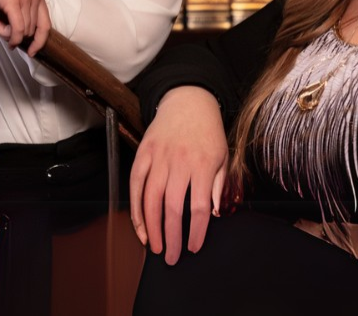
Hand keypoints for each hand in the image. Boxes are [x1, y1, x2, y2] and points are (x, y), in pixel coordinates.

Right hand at [0, 0, 50, 54]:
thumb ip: (22, 6)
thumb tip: (18, 28)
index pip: (45, 23)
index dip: (39, 40)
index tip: (33, 50)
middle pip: (32, 29)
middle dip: (18, 36)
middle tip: (3, 32)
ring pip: (24, 30)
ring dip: (9, 33)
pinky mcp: (14, 2)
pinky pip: (17, 28)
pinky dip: (9, 35)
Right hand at [129, 85, 226, 264]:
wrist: (188, 100)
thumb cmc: (208, 132)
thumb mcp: (222, 157)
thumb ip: (218, 186)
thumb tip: (213, 214)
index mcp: (202, 165)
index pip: (199, 207)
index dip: (196, 231)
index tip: (194, 247)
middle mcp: (179, 162)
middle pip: (172, 208)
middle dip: (171, 237)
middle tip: (171, 257)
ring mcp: (158, 158)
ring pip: (150, 199)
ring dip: (151, 228)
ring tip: (154, 247)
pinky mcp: (143, 154)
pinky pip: (135, 185)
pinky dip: (136, 208)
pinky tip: (140, 226)